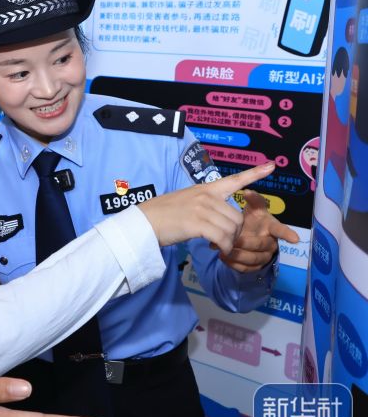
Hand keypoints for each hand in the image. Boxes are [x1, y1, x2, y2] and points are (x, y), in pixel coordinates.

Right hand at [139, 162, 274, 254]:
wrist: (144, 222)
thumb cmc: (162, 215)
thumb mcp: (185, 202)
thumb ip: (204, 206)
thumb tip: (220, 220)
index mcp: (205, 189)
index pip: (234, 180)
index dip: (255, 173)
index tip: (272, 166)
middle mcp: (206, 196)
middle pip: (237, 217)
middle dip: (235, 233)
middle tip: (223, 241)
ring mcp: (202, 209)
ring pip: (232, 229)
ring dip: (229, 242)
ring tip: (219, 247)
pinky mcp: (198, 223)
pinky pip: (222, 238)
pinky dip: (224, 247)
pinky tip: (218, 250)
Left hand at [219, 189, 299, 272]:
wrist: (248, 236)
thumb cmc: (253, 220)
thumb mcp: (253, 209)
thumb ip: (253, 200)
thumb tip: (248, 191)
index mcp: (272, 227)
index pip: (281, 230)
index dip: (287, 234)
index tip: (295, 238)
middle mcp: (271, 243)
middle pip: (262, 245)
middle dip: (246, 243)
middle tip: (232, 239)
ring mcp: (264, 256)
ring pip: (253, 259)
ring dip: (238, 255)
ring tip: (223, 249)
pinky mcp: (255, 266)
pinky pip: (246, 269)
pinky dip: (234, 264)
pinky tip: (224, 257)